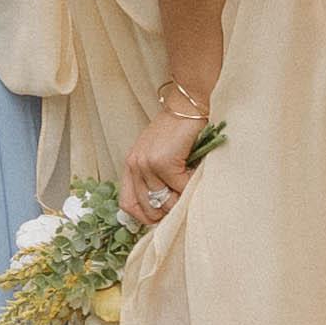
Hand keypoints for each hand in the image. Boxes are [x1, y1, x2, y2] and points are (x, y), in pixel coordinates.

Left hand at [119, 102, 211, 228]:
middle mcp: (134, 165)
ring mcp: (147, 164)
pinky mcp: (163, 162)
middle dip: (168, 212)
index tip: (163, 219)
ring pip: (165, 202)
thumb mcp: (159, 155)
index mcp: (130, 165)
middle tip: (183, 204)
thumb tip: (165, 209)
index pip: (128, 205)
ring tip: (191, 186)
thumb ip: (156, 179)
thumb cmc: (178, 131)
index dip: (145, 217)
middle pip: (148, 209)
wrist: (187, 106)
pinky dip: (192, 186)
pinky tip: (197, 174)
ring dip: (182, 200)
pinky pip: (180, 189)